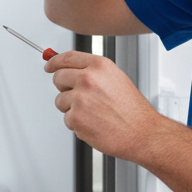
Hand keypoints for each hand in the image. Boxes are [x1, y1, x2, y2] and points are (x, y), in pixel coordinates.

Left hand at [45, 51, 159, 160]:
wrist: (142, 132)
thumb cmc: (133, 110)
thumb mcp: (116, 79)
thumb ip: (93, 72)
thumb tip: (72, 70)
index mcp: (100, 66)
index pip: (67, 58)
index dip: (54, 61)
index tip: (49, 65)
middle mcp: (88, 79)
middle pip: (58, 77)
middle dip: (64, 87)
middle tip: (79, 97)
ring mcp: (80, 98)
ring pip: (60, 101)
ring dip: (71, 108)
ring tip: (94, 113)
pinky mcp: (75, 118)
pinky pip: (66, 119)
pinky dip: (77, 123)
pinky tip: (94, 123)